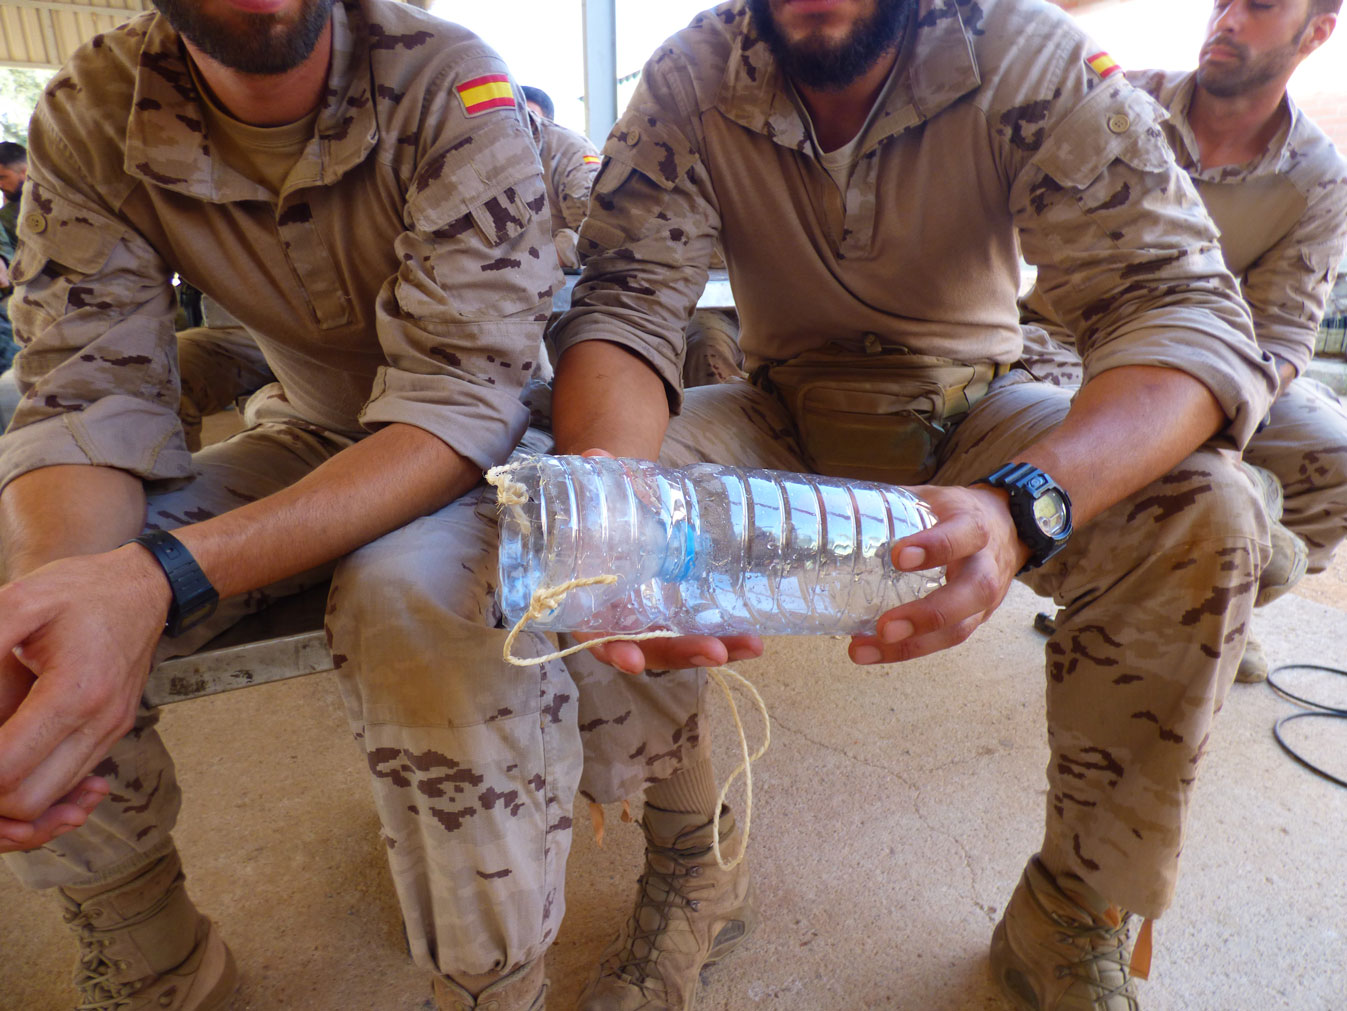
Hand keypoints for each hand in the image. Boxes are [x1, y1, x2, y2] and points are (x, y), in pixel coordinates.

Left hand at [0, 545, 169, 838]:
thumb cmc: (82, 591)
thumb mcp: (20, 602)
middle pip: (27, 801)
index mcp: (76, 692)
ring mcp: (110, 731)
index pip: (7, 768)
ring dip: (10, 796)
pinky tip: (14, 760)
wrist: (145, 589)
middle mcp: (100, 721)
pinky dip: (36, 785)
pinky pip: (67, 781)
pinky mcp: (112, 732)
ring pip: (48, 800)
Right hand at [569, 447, 763, 672]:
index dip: (613, 650)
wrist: (612, 514)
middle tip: (716, 651)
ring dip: (717, 649)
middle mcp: (622, 621)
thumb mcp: (594, 499)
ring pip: (682, 644)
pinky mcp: (678, 611)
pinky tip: (755, 636)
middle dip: (684, 653)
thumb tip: (596, 456)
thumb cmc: (597, 515)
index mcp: (590, 603)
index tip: (632, 660)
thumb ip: (594, 481)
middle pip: (650, 648)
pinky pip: (700, 629)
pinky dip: (726, 635)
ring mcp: (653, 619)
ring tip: (752, 645)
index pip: (597, 636)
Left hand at [848, 484, 1030, 664]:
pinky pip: (946, 640)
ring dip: (911, 646)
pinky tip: (873, 651)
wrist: (1008, 528)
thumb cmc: (956, 512)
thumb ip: (893, 504)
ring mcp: (984, 599)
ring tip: (863, 650)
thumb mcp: (931, 498)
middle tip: (883, 627)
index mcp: (974, 526)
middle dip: (926, 615)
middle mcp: (985, 565)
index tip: (897, 556)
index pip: (963, 535)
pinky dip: (910, 649)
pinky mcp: (975, 620)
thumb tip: (838, 508)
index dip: (935, 547)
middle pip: (970, 594)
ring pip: (958, 629)